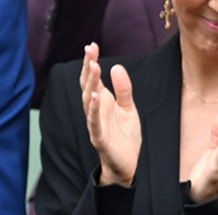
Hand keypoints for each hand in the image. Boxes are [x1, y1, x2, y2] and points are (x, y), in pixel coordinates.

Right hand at [81, 42, 140, 187]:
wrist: (128, 165)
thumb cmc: (125, 137)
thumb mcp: (129, 108)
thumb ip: (123, 90)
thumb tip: (116, 67)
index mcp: (102, 103)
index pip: (93, 80)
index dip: (91, 63)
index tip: (91, 45)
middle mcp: (95, 112)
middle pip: (88, 86)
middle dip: (88, 68)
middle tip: (90, 50)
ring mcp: (96, 124)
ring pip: (88, 101)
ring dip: (90, 84)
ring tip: (93, 67)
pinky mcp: (100, 138)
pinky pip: (94, 122)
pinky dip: (94, 109)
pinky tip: (96, 96)